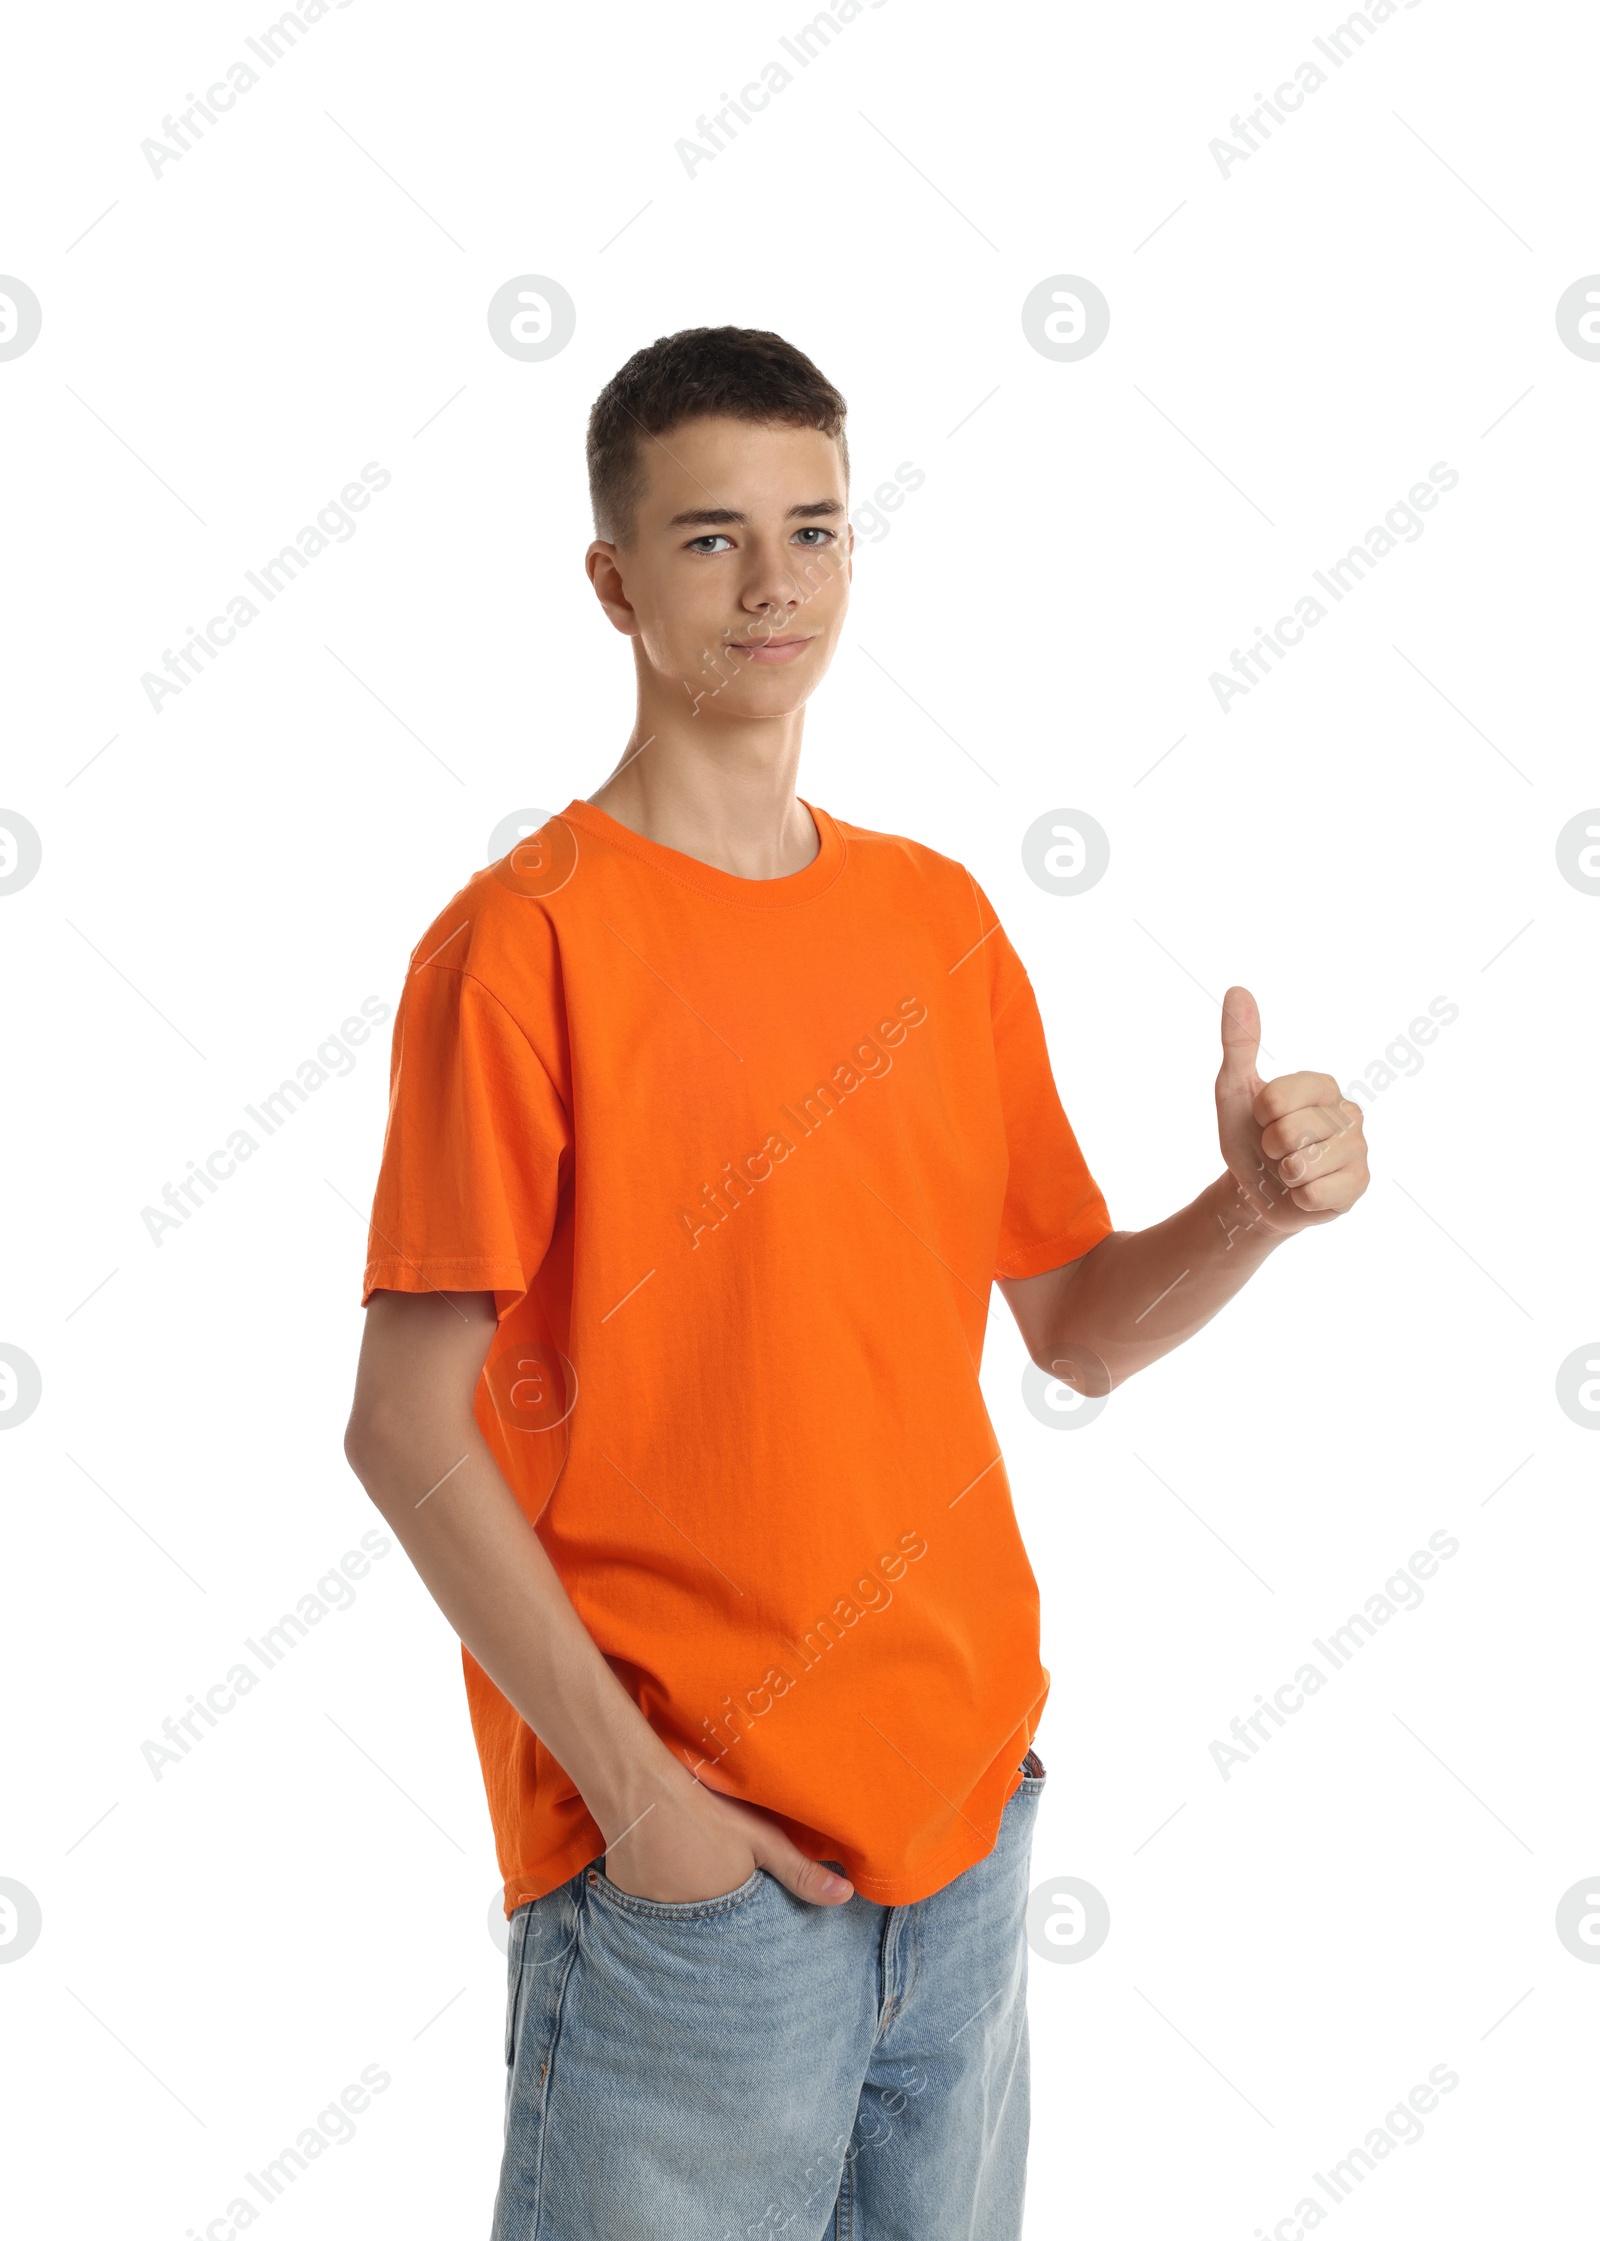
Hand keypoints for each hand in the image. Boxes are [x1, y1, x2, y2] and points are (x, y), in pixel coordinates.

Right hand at [599, 1757, 854, 1907]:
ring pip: (680, 1923)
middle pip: (711, 1932)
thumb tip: (847, 1896)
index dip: (751, 1927)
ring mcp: (654, 1918)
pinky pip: (649, 1913)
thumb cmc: (706, 1811)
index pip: (746, 1939)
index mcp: (726, 1914)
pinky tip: (661, 1874)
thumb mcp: (760, 1839)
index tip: (752, 1914)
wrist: (640, 1790)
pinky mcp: (628, 1904)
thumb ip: (801, 1872)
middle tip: (717, 1891)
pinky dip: (657, 1900)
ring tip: (688, 1879)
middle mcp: (689, 1926)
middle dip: (720, 1924)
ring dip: (687, 1911)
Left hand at [1214, 985, 1369, 1239]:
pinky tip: (1305, 1190)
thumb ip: (1240, 1042)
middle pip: (1289, 1133)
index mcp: (1321, 1085)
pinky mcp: (1359, 1185)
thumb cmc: (1248, 1136)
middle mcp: (1349, 1112)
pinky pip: (1317, 1194)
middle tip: (1275, 1149)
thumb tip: (1237, 990)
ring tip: (1290, 1169)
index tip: (1263, 1119)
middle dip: (1269, 1148)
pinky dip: (1298, 1197)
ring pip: (1303, 1165)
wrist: (1255, 1190)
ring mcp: (1358, 1149)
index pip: (1277, 1099)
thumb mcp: (1234, 1089)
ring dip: (1283, 1174)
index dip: (1259, 1116)